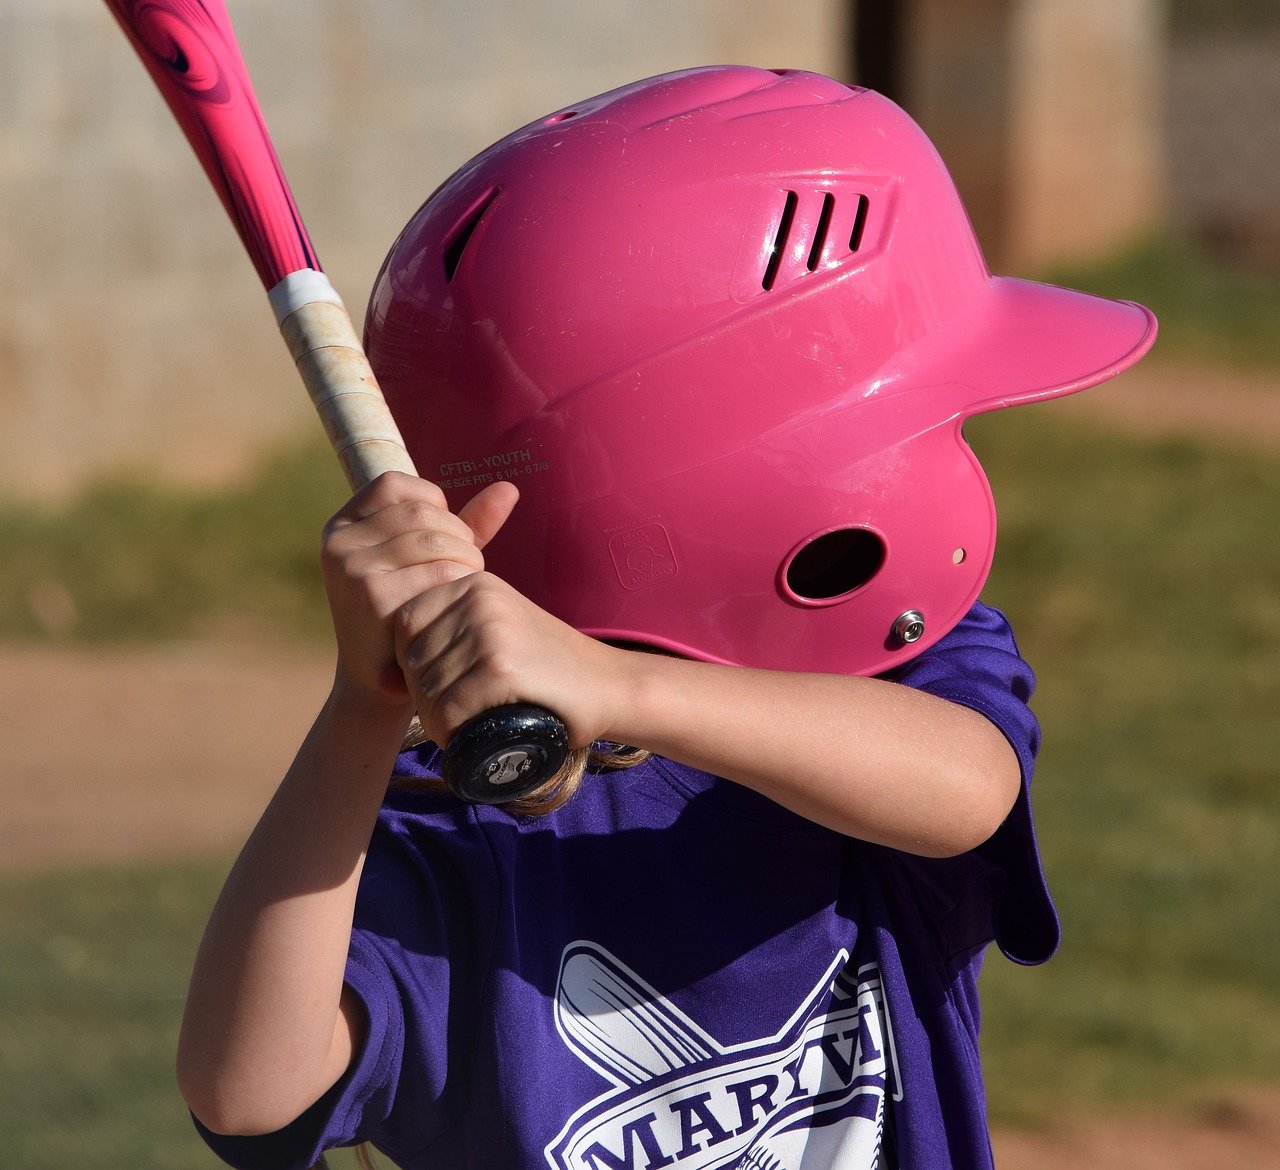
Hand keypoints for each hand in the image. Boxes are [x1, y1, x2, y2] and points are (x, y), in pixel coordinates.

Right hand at [319, 472, 517, 707]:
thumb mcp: (434, 561)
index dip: (432, 504)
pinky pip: (439, 571)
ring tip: (463, 588)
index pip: (395, 484)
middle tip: (465, 569)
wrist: (382, 683)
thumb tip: (509, 488)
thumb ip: (468, 523)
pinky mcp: (372, 596)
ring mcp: (352, 568)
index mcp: (343, 526)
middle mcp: (340, 542)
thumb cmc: (412, 612)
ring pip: (435, 539)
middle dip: (458, 537)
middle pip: (421, 512)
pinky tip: (456, 608)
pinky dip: (460, 585)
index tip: (444, 538)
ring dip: (466, 561)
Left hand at [392, 570, 628, 750]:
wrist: (610, 685)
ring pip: (426, 686)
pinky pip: (448, 708)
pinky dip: (448, 731)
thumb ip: (456, 628)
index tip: (437, 688)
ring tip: (458, 730)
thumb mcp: (501, 625)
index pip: (404, 623)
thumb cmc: (550, 666)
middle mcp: (479, 598)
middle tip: (449, 717)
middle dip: (421, 695)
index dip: (409, 663)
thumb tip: (391, 669)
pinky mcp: (501, 669)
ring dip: (434, 719)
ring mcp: (490, 631)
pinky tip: (462, 739)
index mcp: (474, 583)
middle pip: (411, 656)